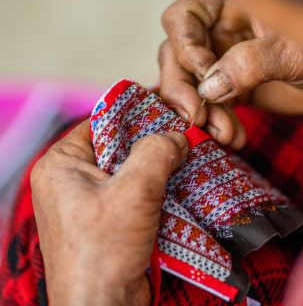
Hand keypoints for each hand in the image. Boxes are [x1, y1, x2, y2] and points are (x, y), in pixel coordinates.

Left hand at [31, 120, 187, 305]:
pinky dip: (156, 188)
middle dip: (151, 143)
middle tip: (182, 132)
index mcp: (61, 164)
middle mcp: (71, 180)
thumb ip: (156, 153)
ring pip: (130, 170)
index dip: (134, 115)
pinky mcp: (107, 220)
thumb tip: (177, 135)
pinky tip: (179, 182)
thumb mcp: (133, 191)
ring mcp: (89, 201)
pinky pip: (134, 192)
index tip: (166, 109)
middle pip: (118, 147)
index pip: (100, 123)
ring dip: (157, 167)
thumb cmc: (104, 250)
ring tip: (186, 155)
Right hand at [160, 0, 302, 147]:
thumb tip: (209, 87)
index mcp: (232, 5)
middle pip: (175, 54)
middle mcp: (220, 31)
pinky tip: (232, 136)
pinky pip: (208, 104)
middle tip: (196, 116)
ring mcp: (221, 60)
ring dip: (198, 111)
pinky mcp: (229, 87)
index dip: (185, 46)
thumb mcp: (295, 51)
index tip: (206, 75)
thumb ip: (251, 63)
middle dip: (182, 88)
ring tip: (223, 133)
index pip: (184, 16)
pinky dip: (214, 122)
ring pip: (188, 82)